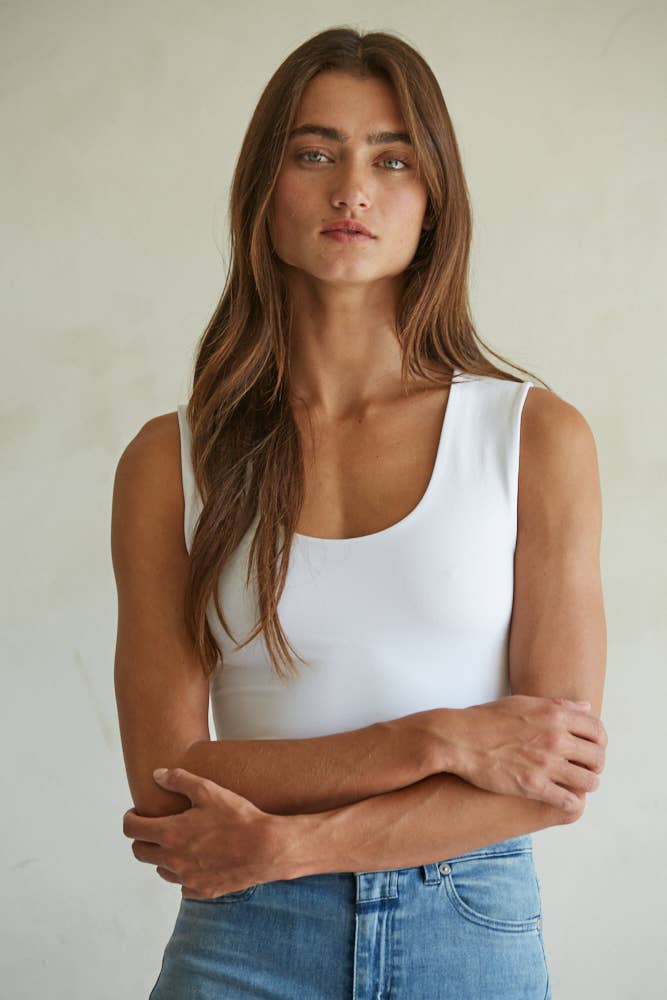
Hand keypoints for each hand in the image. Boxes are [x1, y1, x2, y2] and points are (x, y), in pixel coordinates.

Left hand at [122, 768, 299, 898]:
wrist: (266, 848)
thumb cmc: (238, 818)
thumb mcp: (209, 791)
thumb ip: (179, 780)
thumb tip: (157, 775)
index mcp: (170, 834)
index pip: (132, 830)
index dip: (130, 818)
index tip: (136, 813)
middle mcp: (173, 860)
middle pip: (139, 852)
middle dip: (142, 837)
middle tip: (154, 826)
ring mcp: (187, 879)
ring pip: (160, 869)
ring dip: (162, 856)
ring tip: (178, 842)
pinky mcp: (202, 891)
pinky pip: (182, 885)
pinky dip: (183, 873)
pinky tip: (197, 860)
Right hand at [445, 696, 606, 812]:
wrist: (458, 739)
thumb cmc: (486, 719)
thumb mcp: (523, 702)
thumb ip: (558, 705)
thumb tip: (586, 708)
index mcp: (554, 715)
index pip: (597, 731)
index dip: (600, 742)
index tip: (592, 749)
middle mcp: (555, 739)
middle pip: (597, 758)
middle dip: (595, 765)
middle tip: (585, 769)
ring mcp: (545, 764)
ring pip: (588, 782)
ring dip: (586, 785)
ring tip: (576, 785)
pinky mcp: (533, 786)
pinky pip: (568, 801)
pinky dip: (572, 803)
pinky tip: (565, 800)